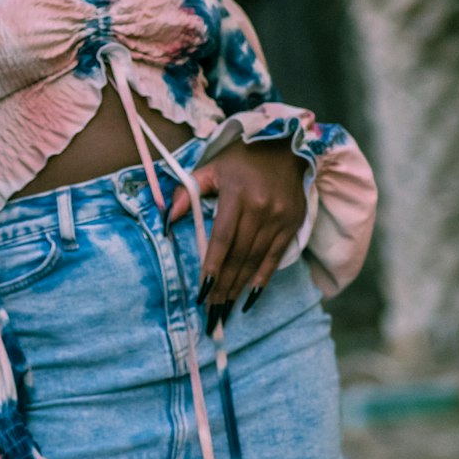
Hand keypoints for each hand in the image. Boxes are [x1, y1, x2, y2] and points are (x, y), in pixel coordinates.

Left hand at [168, 136, 307, 309]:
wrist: (286, 147)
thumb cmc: (242, 159)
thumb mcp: (212, 168)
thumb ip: (188, 191)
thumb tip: (166, 219)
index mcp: (237, 194)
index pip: (223, 238)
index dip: (212, 266)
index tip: (202, 291)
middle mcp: (260, 209)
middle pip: (238, 255)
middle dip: (223, 286)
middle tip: (211, 311)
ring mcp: (279, 219)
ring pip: (255, 260)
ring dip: (238, 287)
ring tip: (225, 308)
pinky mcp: (292, 225)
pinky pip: (275, 258)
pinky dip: (262, 279)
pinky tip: (250, 297)